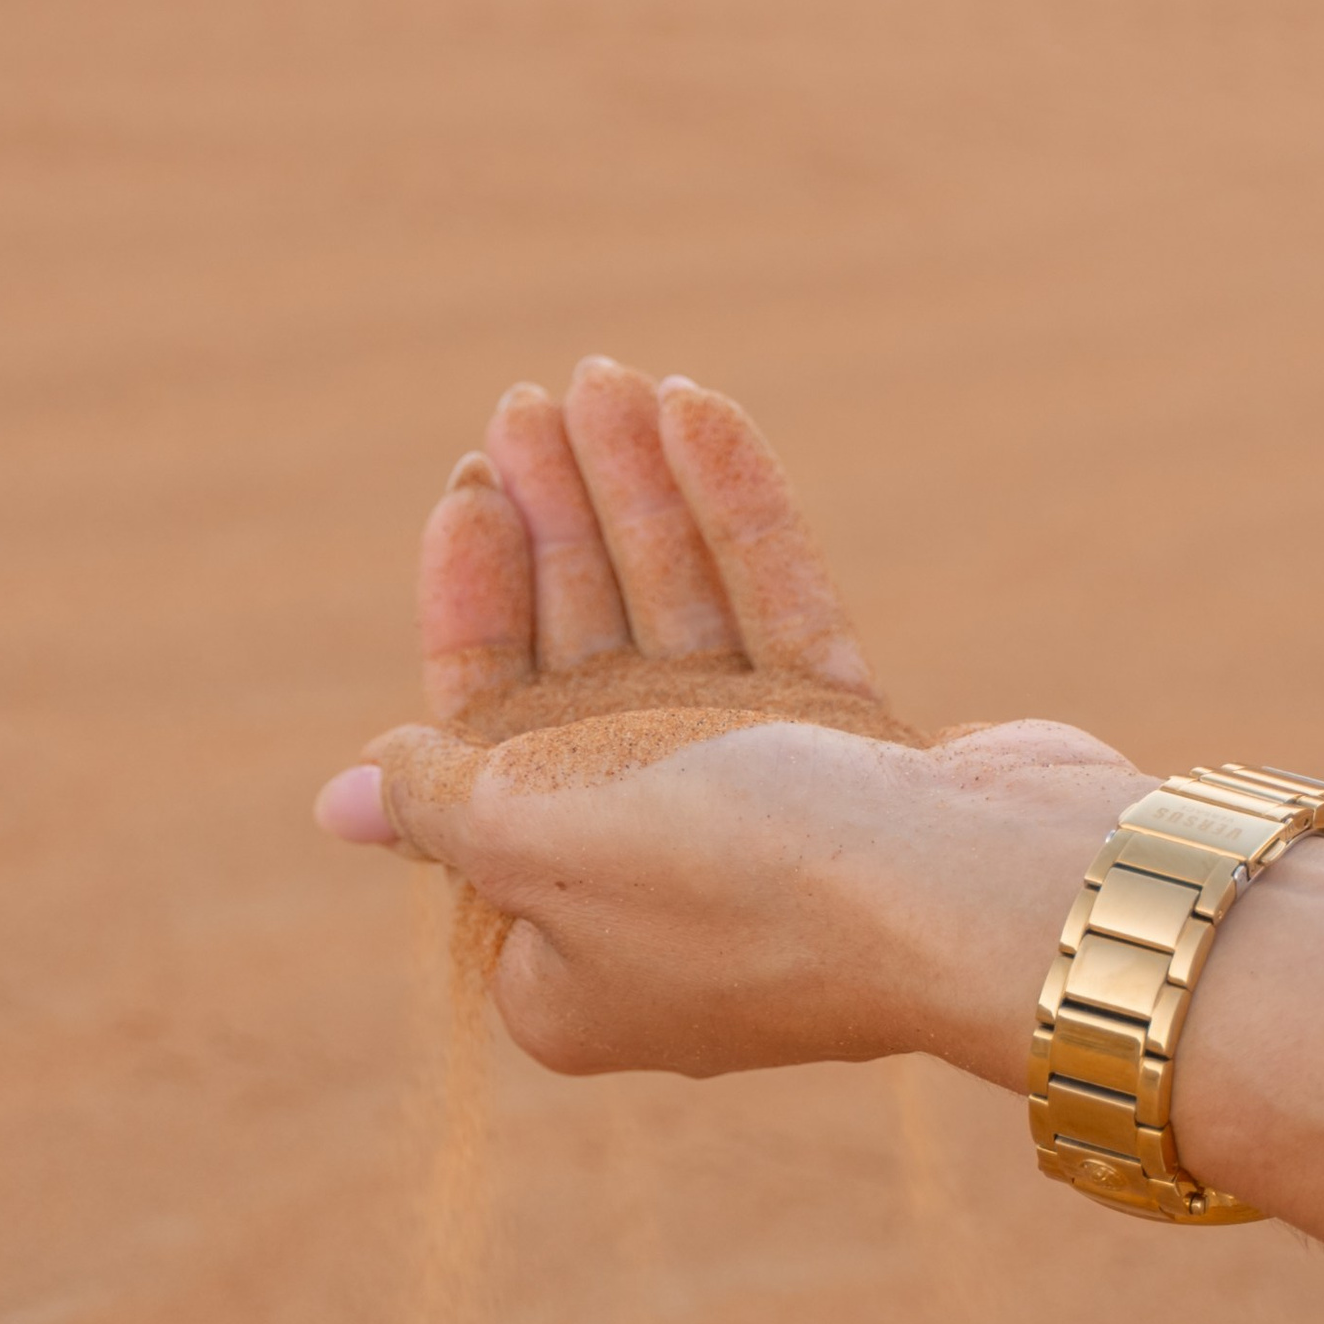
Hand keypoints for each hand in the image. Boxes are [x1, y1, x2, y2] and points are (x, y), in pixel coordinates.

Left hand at [315, 358, 1141, 1081]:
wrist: (978, 897)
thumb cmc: (738, 875)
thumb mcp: (536, 838)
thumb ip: (440, 801)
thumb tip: (345, 806)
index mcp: (561, 946)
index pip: (482, 755)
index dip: (472, 612)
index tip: (468, 493)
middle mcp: (660, 893)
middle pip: (581, 681)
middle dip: (559, 532)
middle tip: (534, 403)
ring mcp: (772, 831)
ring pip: (684, 638)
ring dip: (640, 504)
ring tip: (615, 377)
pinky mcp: (862, 770)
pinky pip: (780, 628)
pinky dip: (739, 525)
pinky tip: (702, 415)